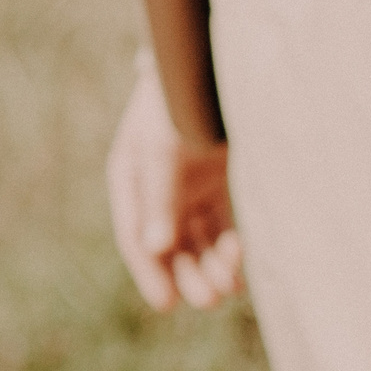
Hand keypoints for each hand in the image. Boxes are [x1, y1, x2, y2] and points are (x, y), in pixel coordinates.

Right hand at [105, 58, 242, 310]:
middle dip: (187, 275)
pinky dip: (228, 246)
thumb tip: (155, 249)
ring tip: (231, 287)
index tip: (168, 305)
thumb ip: (160, 200)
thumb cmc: (179, 103)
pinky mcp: (213, 182)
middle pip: (167, 245)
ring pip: (195, 240)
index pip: (135, 236)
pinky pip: (218, 225)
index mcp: (130, 178)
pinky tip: (240, 259)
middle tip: (209, 300)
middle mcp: (154, 188)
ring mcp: (185, 186)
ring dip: (210, 265)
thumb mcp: (164, 152)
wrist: (212, 65)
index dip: (150, 272)